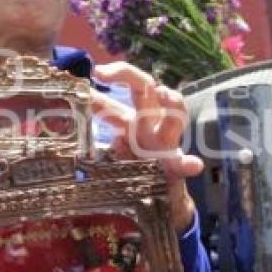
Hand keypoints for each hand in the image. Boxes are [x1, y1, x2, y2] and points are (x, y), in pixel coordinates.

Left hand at [92, 62, 202, 232]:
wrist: (161, 199)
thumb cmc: (137, 170)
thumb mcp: (114, 156)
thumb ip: (105, 147)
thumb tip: (109, 139)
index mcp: (130, 122)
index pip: (110, 102)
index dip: (93, 95)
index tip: (79, 85)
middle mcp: (149, 125)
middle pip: (143, 88)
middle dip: (126, 74)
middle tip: (102, 72)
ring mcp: (165, 142)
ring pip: (173, 115)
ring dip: (173, 103)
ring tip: (166, 94)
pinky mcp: (176, 165)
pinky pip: (183, 163)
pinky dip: (187, 164)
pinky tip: (192, 164)